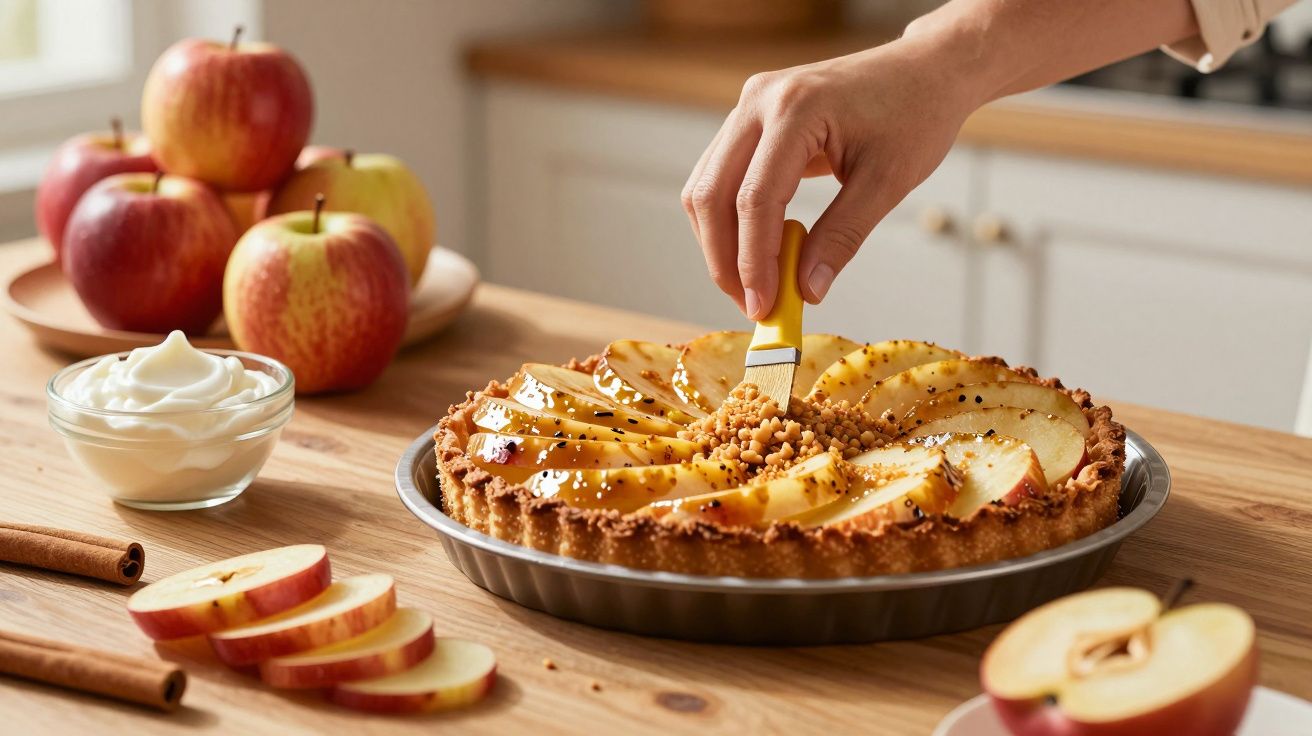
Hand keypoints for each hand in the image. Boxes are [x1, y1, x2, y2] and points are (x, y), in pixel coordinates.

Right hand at [681, 35, 979, 319]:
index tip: (764, 306)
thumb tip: (807, 290)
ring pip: (706, 187)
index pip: (755, 198)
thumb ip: (843, 236)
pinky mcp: (750, 119)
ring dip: (721, 243)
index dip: (753, 260)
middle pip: (712, 194)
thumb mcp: (887, 182)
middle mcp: (759, 101)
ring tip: (755, 284)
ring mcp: (749, 106)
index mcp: (796, 108)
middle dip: (725, 259)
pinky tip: (760, 249)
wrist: (925, 71)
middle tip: (753, 305)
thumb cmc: (916, 114)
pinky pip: (720, 177)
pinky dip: (731, 220)